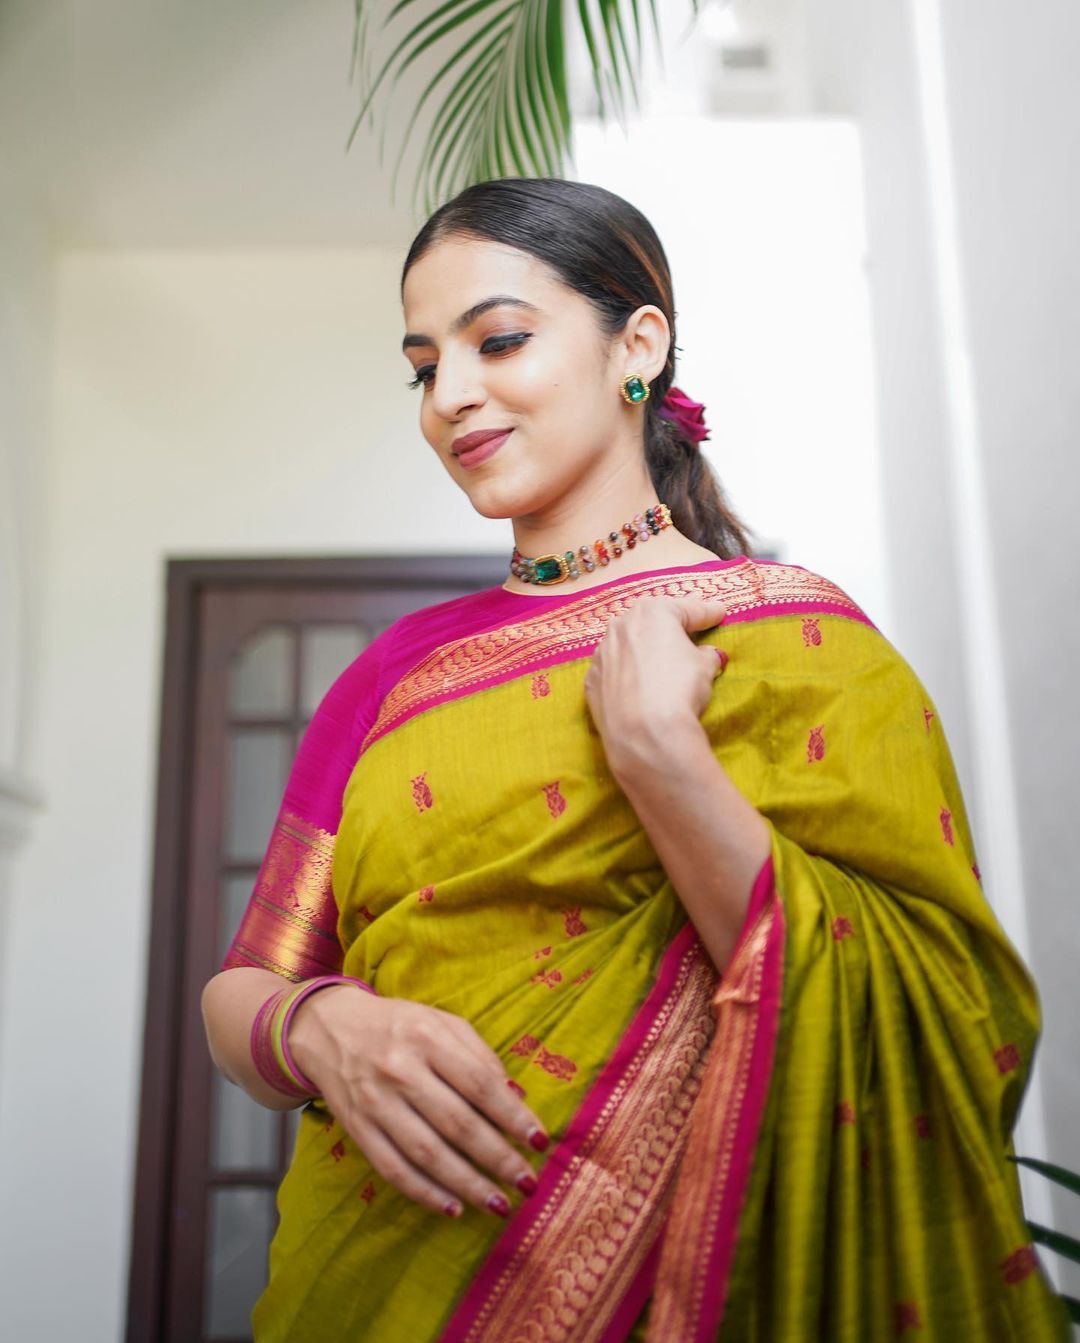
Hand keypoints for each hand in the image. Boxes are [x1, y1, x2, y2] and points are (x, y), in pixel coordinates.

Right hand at [287, 986, 547, 1220]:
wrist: (330, 1029)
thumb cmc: (399, 1025)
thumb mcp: (441, 1022)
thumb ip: (478, 1055)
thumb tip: (516, 1097)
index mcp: (427, 1037)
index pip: (479, 1082)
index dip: (513, 1115)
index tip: (541, 1141)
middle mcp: (399, 1070)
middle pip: (457, 1122)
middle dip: (498, 1157)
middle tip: (528, 1182)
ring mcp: (375, 1103)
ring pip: (427, 1153)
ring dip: (467, 1184)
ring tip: (499, 1203)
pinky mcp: (357, 1130)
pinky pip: (393, 1169)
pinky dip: (425, 1193)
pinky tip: (454, 1207)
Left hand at [584, 593, 727, 771]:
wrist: (642, 732)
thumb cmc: (679, 688)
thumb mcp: (704, 667)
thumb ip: (706, 655)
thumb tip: (706, 654)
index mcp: (653, 612)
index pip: (688, 609)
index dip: (707, 612)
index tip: (719, 612)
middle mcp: (622, 625)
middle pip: (653, 620)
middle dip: (672, 622)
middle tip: (690, 623)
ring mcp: (602, 652)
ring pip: (628, 642)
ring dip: (644, 645)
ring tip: (659, 652)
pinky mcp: (592, 679)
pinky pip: (614, 668)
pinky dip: (626, 671)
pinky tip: (635, 680)